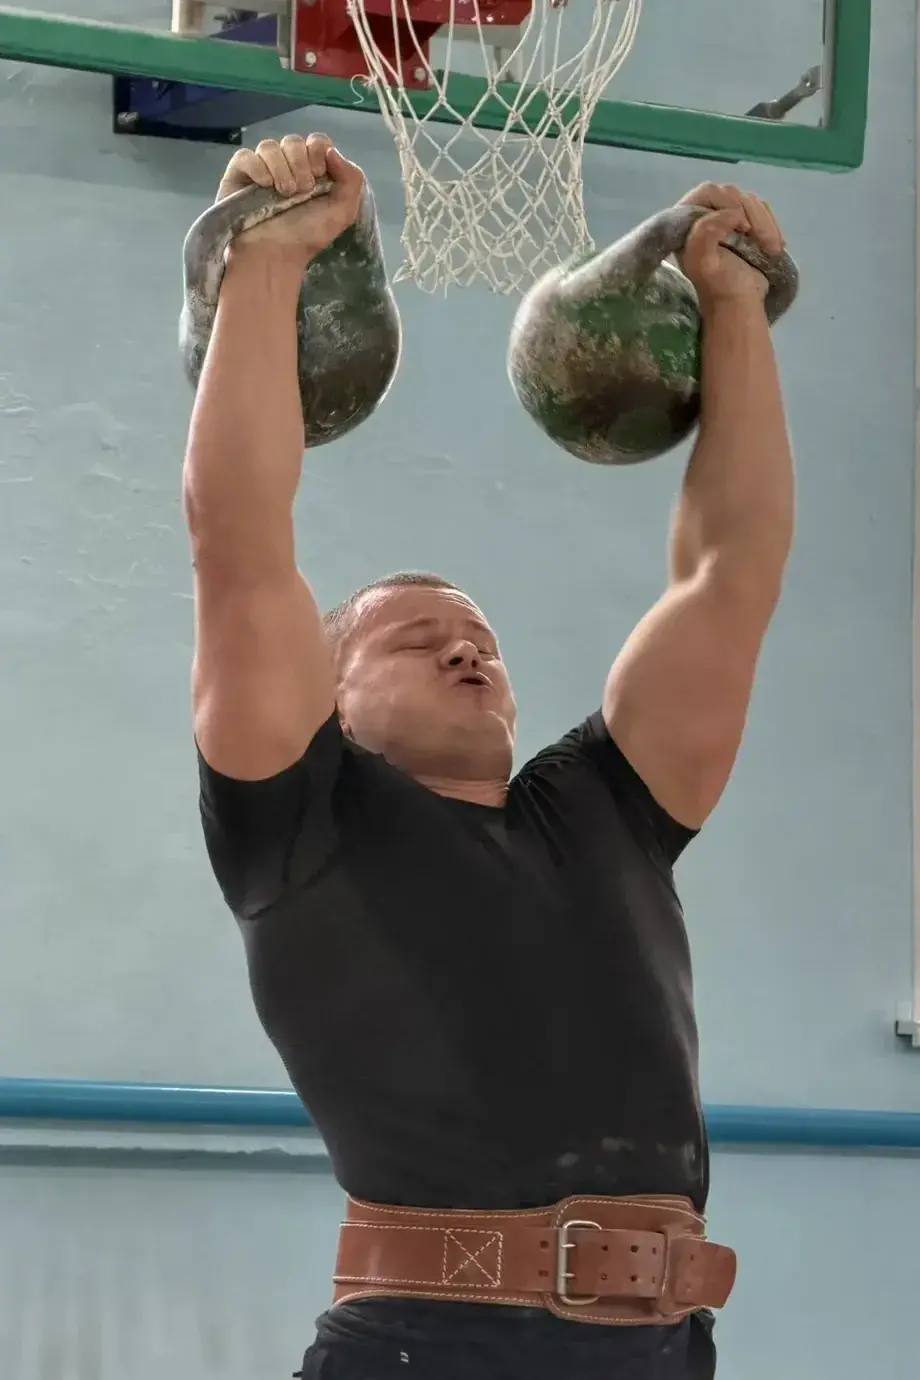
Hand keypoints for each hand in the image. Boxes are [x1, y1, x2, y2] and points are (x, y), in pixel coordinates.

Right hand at [216, 133, 365, 264]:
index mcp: (311, 170)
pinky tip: (264, 186)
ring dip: (281, 168)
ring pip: (269, 146)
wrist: (277, 256)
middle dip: (300, 163)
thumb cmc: (309, 236)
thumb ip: (352, 179)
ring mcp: (261, 169)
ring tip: (284, 194)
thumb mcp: (343, 212)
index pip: (316, 141)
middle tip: (302, 191)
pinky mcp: (238, 175)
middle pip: (293, 141)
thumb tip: (332, 150)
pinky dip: (257, 167)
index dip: (318, 152)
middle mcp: (286, 165)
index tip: (318, 176)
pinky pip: (245, 156)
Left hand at [676, 182, 785, 312]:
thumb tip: (731, 213)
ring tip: (771, 250)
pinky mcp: (745, 224)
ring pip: (750, 201)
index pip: (707, 191)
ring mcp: (725, 218)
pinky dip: (772, 227)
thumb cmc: (719, 286)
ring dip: (765, 225)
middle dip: (751, 217)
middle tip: (762, 242)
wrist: (739, 304)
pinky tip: (775, 247)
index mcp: (686, 222)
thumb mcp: (704, 263)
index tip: (743, 229)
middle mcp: (703, 215)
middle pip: (732, 194)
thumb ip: (706, 233)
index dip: (728, 205)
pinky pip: (762, 212)